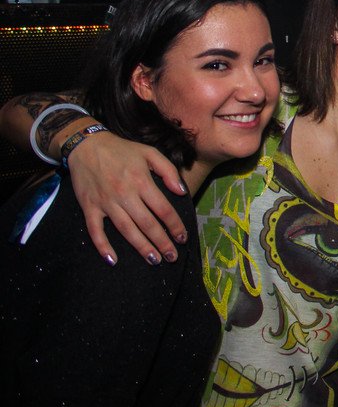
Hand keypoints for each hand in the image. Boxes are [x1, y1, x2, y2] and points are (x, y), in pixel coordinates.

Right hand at [66, 132, 187, 264]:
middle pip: (147, 223)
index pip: (163, 209)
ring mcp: (105, 202)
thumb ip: (169, 171)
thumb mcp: (150, 152)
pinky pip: (95, 230)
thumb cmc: (122, 150)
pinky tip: (112, 260)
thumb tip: (182, 191)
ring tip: (154, 260)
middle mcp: (124, 194)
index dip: (174, 225)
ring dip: (140, 247)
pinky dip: (102, 246)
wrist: (86, 145)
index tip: (182, 237)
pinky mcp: (89, 207)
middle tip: (172, 257)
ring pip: (126, 230)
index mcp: (141, 181)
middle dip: (161, 242)